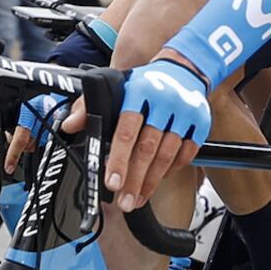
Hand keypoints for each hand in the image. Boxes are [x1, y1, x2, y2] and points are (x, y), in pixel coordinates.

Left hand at [103, 56, 211, 206]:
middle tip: (123, 201)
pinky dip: (171, 170)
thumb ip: (89, 105)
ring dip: (151, 182)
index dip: (118, 159)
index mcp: (138, 92)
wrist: (184, 68)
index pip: (126, 130)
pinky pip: (186, 154)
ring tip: (136, 199)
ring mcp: (185, 113)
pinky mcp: (201, 124)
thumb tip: (69, 125)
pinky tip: (157, 180)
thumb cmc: (145, 83)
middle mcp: (164, 102)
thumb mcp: (115, 86)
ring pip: (167, 155)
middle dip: (134, 179)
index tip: (112, 182)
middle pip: (147, 148)